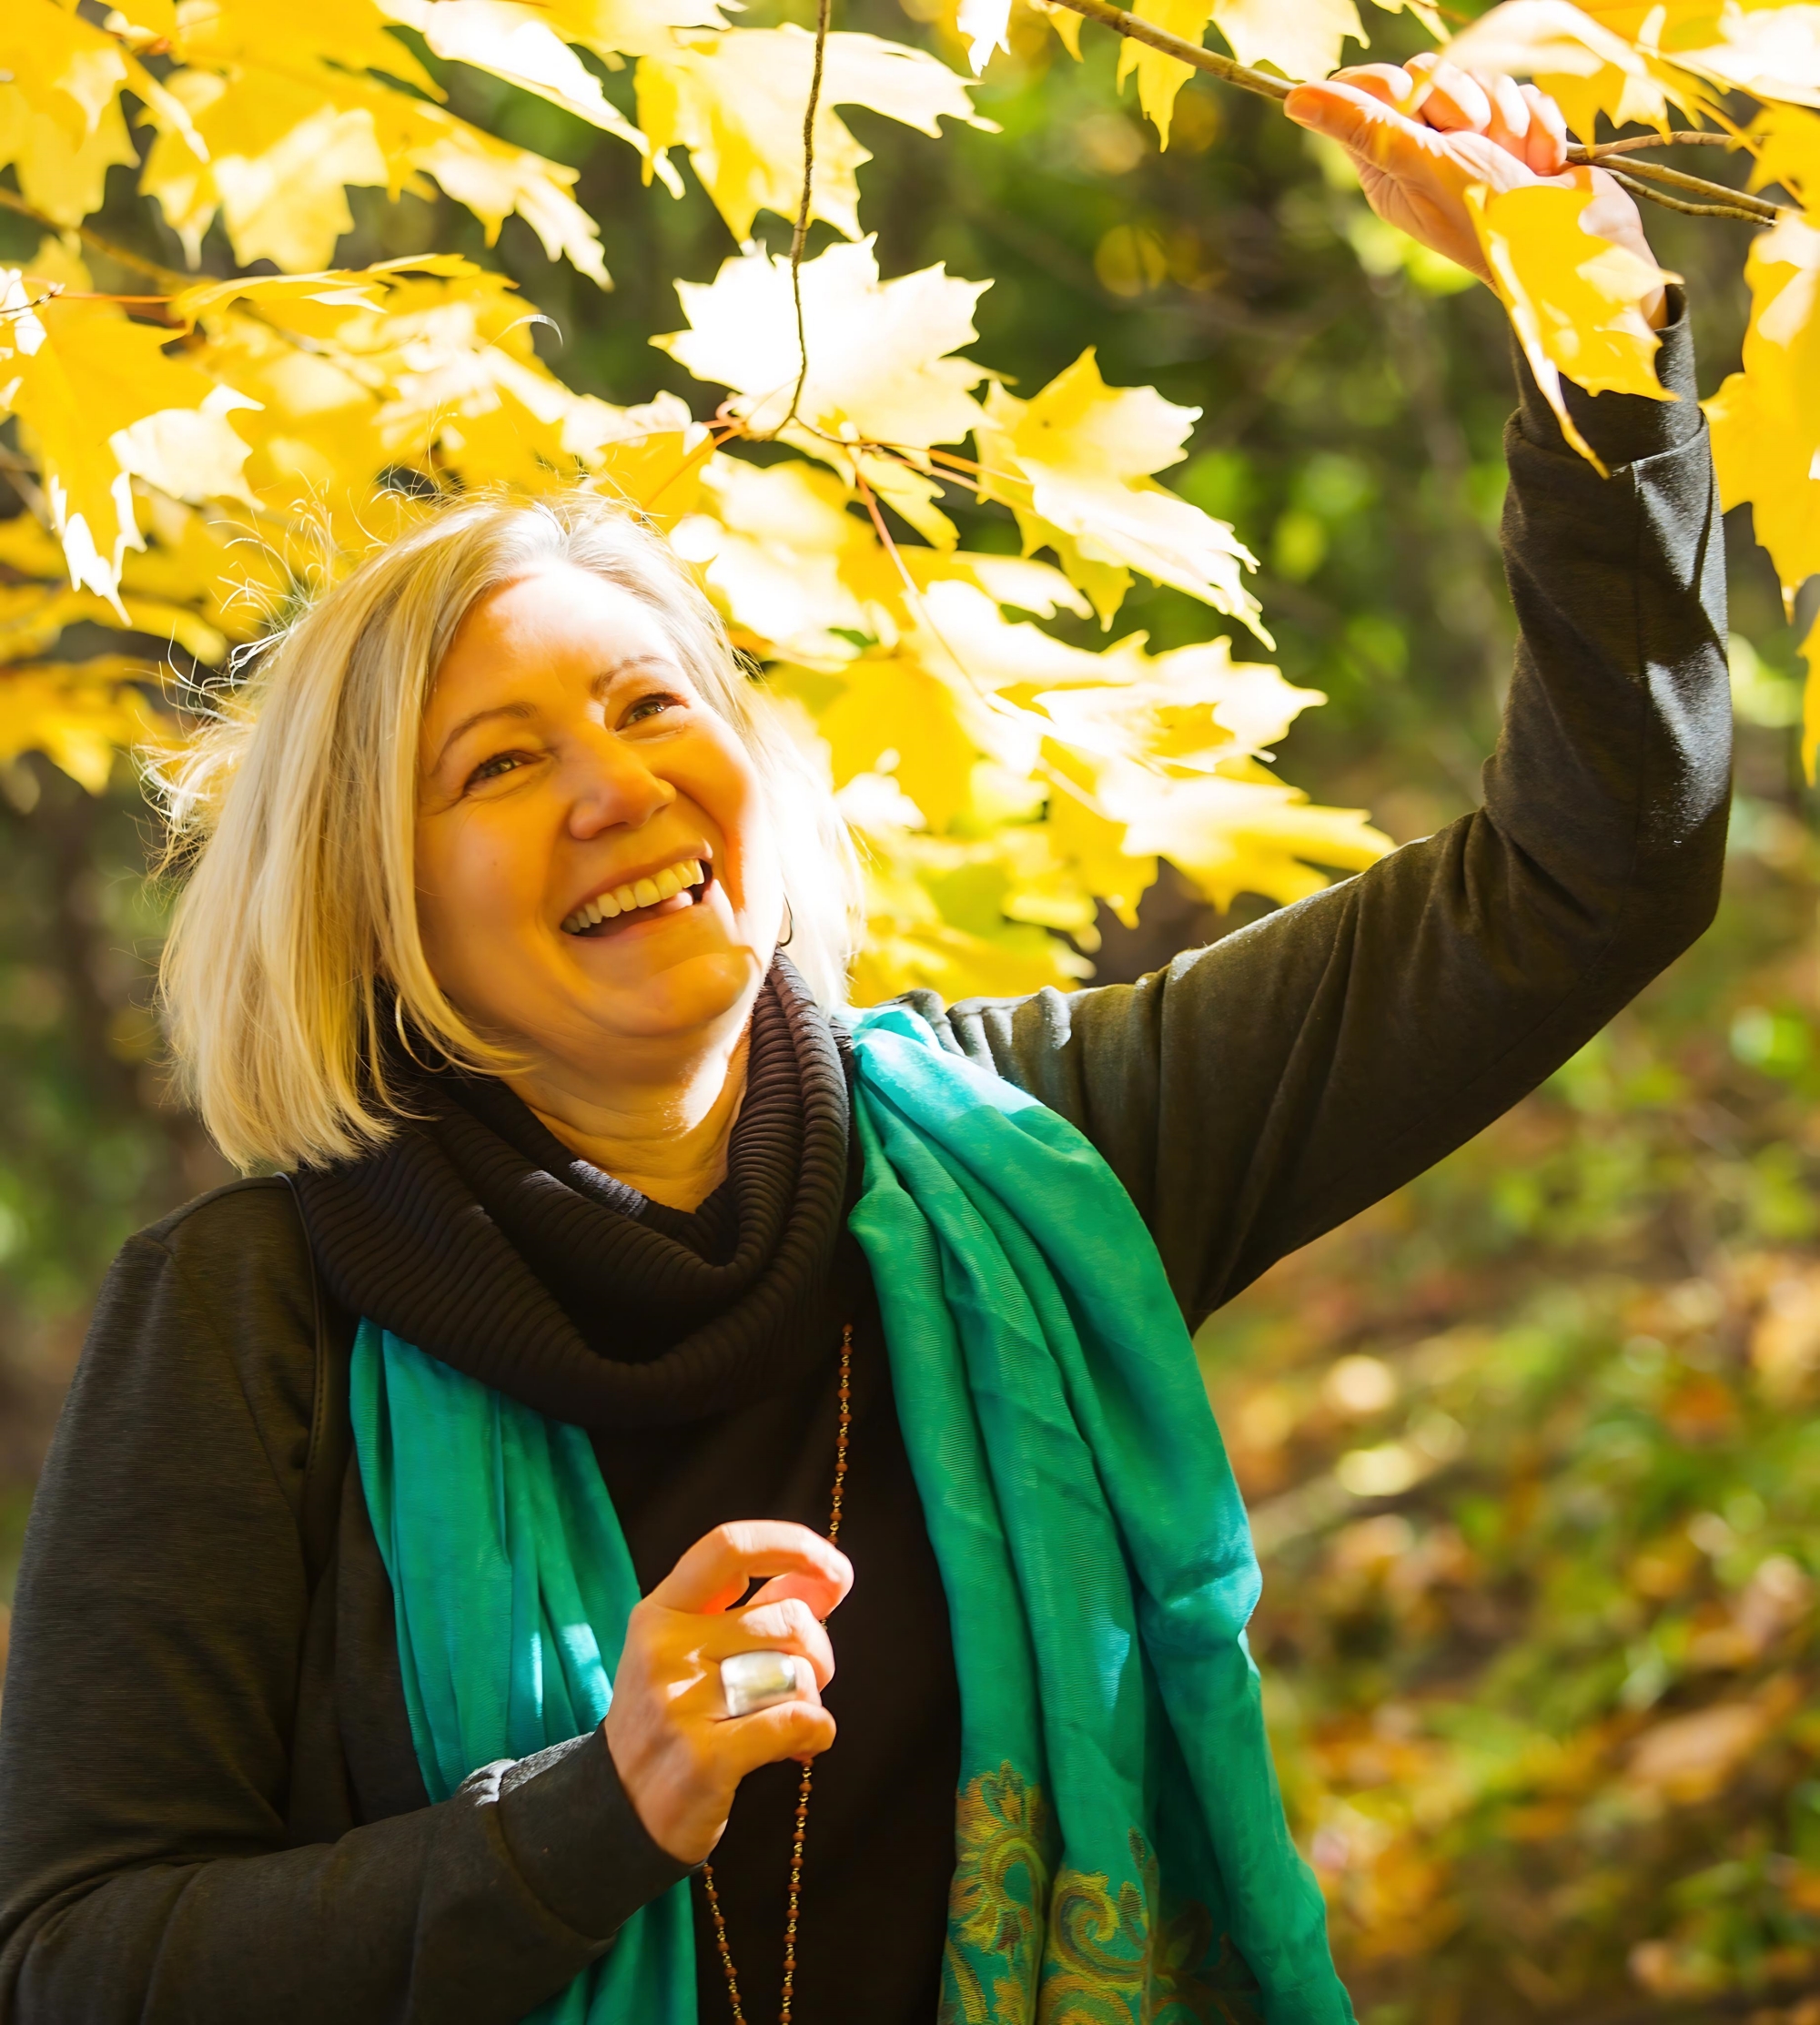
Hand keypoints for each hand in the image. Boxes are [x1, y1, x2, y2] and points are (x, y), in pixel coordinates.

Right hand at [602, 1520, 852, 1864]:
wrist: (620, 1809)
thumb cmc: (675, 1717)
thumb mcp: (691, 1649)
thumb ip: (754, 1608)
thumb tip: (825, 1574)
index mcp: (660, 1610)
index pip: (729, 1546)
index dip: (794, 1545)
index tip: (836, 1569)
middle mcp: (663, 1648)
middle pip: (786, 1619)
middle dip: (819, 1651)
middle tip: (807, 1679)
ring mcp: (678, 1703)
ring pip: (795, 1673)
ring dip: (810, 1698)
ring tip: (786, 1720)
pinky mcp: (703, 1758)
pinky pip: (796, 1721)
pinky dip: (817, 1731)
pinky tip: (803, 1745)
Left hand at [1284, 56, 1666, 328]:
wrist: (1574, 244)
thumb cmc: (1489, 214)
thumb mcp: (1421, 163)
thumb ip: (1364, 125)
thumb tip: (1293, 99)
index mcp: (1388, 166)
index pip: (1369, 91)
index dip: (1393, 84)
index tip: (1411, 98)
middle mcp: (1427, 154)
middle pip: (1430, 75)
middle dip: (1461, 100)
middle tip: (1474, 141)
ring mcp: (1477, 145)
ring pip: (1484, 78)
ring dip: (1506, 116)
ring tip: (1514, 161)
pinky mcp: (1520, 136)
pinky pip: (1525, 93)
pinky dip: (1538, 126)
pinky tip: (1542, 164)